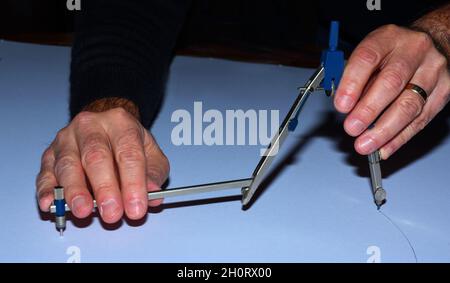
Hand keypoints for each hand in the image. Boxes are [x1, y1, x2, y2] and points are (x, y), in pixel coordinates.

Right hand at [36, 107, 169, 222]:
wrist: (106, 126)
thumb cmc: (128, 143)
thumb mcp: (151, 154)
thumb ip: (154, 174)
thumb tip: (153, 193)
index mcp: (121, 123)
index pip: (128, 153)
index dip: (133, 183)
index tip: (136, 207)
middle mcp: (92, 126)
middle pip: (96, 156)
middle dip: (104, 188)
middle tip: (112, 212)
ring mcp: (67, 139)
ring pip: (68, 164)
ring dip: (75, 191)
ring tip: (84, 211)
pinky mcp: (50, 154)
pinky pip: (46, 173)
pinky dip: (47, 190)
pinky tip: (51, 203)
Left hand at [334, 24, 449, 158]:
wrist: (432, 43)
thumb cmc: (392, 51)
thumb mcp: (371, 52)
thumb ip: (357, 76)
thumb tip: (346, 107)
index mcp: (388, 38)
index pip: (367, 58)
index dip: (352, 83)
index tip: (341, 105)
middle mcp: (414, 51)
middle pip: (392, 82)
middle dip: (369, 110)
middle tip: (352, 128)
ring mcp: (432, 71)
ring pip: (409, 105)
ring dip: (384, 130)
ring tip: (365, 144)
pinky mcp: (444, 91)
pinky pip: (421, 120)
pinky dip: (399, 138)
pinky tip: (384, 148)